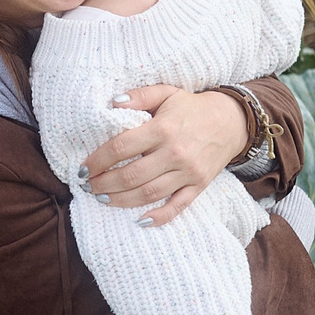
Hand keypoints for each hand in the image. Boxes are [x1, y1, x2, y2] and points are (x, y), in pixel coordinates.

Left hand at [81, 84, 251, 227]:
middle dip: (104, 184)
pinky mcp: (199, 185)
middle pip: (131, 175)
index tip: (83, 168)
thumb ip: (139, 96)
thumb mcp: (166, 93)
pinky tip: (140, 220)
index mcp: (162, 129)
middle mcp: (175, 153)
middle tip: (88, 187)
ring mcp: (188, 172)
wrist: (232, 121)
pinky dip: (159, 216)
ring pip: (149, 193)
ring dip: (121, 200)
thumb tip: (112, 102)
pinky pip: (178, 206)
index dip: (98, 160)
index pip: (121, 147)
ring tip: (103, 199)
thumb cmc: (192, 107)